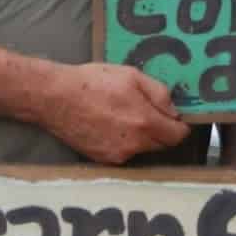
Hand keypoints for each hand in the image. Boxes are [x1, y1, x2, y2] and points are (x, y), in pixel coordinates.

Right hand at [40, 62, 189, 163]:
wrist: (55, 98)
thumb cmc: (93, 82)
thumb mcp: (132, 75)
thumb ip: (159, 93)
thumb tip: (174, 111)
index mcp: (144, 122)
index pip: (177, 136)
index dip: (180, 126)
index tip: (175, 117)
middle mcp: (134, 145)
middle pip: (162, 145)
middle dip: (162, 131)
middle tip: (149, 111)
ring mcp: (117, 155)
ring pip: (143, 149)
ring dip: (143, 136)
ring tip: (125, 115)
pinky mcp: (103, 159)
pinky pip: (125, 152)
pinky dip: (126, 142)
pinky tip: (112, 124)